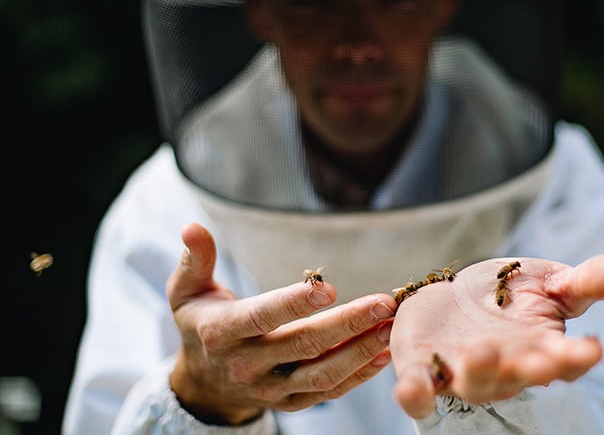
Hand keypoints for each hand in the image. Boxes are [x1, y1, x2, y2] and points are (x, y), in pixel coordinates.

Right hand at [167, 223, 397, 424]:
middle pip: (303, 344)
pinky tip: (383, 354)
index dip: (294, 303)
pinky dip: (358, 375)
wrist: (202, 384)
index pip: (262, 317)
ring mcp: (270, 389)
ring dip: (360, 351)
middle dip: (347, 323)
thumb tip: (192, 227)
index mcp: (221, 333)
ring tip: (390, 327)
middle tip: (383, 303)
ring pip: (321, 373)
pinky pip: (327, 392)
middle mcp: (247, 365)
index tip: (329, 288)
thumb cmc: (200, 325)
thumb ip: (195, 261)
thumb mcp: (186, 292)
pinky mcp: (289, 403)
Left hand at [389, 254, 603, 417]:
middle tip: (542, 363)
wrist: (457, 297)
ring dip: (479, 371)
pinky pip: (420, 389)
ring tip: (482, 352)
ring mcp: (463, 370)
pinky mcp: (424, 366)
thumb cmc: (513, 294)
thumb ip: (593, 280)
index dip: (577, 357)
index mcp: (541, 349)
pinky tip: (412, 395)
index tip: (593, 349)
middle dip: (532, 370)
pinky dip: (416, 395)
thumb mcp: (555, 282)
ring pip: (474, 381)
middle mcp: (505, 368)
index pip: (565, 359)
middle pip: (521, 375)